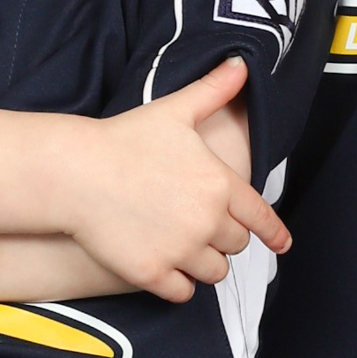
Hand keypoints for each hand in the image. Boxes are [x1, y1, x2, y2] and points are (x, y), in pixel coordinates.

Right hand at [64, 59, 289, 302]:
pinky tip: (168, 269)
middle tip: (202, 225)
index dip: (273, 231)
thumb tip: (242, 64)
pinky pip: (183, 293)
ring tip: (187, 248)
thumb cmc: (124, 139)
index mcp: (219, 185)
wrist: (75, 172)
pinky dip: (180, 285)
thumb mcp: (175, 110)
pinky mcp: (152, 274)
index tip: (281, 244)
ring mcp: (180, 251)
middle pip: (236, 244)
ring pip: (215, 273)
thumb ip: (214, 90)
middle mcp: (207, 222)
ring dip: (206, 263)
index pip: (260, 217)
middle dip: (225, 237)